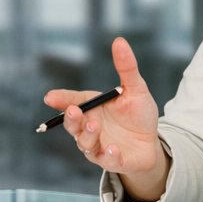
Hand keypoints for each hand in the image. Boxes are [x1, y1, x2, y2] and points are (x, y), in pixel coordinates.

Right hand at [43, 37, 165, 194]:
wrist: (152, 143)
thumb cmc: (138, 114)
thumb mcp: (136, 88)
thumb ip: (126, 67)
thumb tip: (119, 41)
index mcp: (93, 107)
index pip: (72, 102)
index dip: (60, 99)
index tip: (50, 97)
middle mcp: (90, 127)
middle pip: (73, 124)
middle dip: (70, 118)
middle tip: (74, 111)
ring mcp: (99, 145)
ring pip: (85, 143)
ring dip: (87, 135)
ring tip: (94, 125)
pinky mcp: (113, 160)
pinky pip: (106, 160)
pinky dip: (108, 155)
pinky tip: (112, 148)